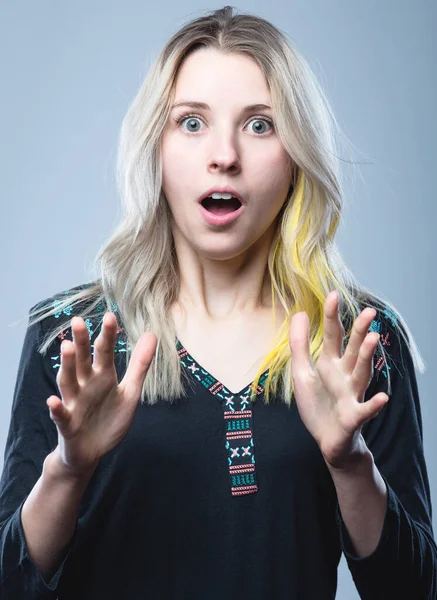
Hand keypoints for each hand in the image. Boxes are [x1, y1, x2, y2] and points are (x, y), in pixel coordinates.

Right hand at [46, 312, 156, 477]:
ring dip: (67, 365)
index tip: (110, 315)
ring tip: (67, 347)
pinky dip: (56, 408)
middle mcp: (85, 385)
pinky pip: (61, 415)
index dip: (107, 335)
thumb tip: (151, 334)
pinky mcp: (67, 424)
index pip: (104, 352)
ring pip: (68, 381)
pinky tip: (52, 400)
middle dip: (81, 341)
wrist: (91, 452)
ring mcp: (74, 403)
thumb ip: (139, 365)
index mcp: (102, 376)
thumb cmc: (109, 419)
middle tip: (78, 320)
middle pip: (82, 360)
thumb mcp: (130, 392)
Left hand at [288, 290, 387, 469]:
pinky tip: (383, 397)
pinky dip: (374, 405)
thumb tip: (301, 313)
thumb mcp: (301, 372)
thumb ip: (300, 344)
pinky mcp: (353, 417)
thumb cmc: (317, 404)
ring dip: (368, 357)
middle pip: (354, 350)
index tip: (333, 294)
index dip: (333, 316)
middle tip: (369, 312)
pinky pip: (365, 410)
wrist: (327, 440)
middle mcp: (345, 375)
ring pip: (362, 373)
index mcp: (330, 363)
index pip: (334, 335)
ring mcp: (351, 395)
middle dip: (361, 332)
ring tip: (374, 338)